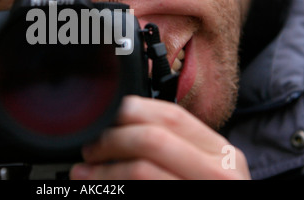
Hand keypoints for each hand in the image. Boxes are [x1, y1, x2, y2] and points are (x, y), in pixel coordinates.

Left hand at [70, 96, 250, 179]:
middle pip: (153, 138)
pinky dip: (112, 187)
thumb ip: (169, 147)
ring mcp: (204, 193)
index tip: (106, 119)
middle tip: (90, 149)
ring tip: (84, 173)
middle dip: (112, 140)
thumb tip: (117, 125)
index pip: (171, 116)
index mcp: (219, 152)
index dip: (131, 112)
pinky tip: (100, 189)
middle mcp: (219, 171)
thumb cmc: (193, 185)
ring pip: (141, 169)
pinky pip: (140, 188)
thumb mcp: (196, 167)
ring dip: (104, 170)